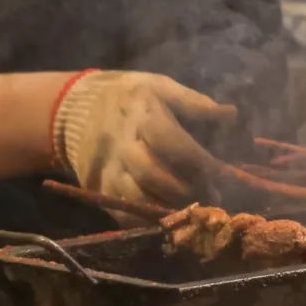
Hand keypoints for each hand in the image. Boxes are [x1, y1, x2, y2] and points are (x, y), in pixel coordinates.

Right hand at [53, 70, 236, 208]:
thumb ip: (194, 103)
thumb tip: (231, 115)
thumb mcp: (160, 86)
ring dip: (172, 207)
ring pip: (140, 198)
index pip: (172, 143)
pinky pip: (125, 213)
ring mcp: (107, 169)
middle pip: (156, 175)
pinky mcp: (99, 189)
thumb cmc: (128, 97)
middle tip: (213, 194)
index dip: (200, 162)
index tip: (221, 172)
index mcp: (141, 113)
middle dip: (189, 189)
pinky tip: (171, 214)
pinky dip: (151, 218)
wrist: (74, 109)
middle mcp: (122, 143)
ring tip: (195, 206)